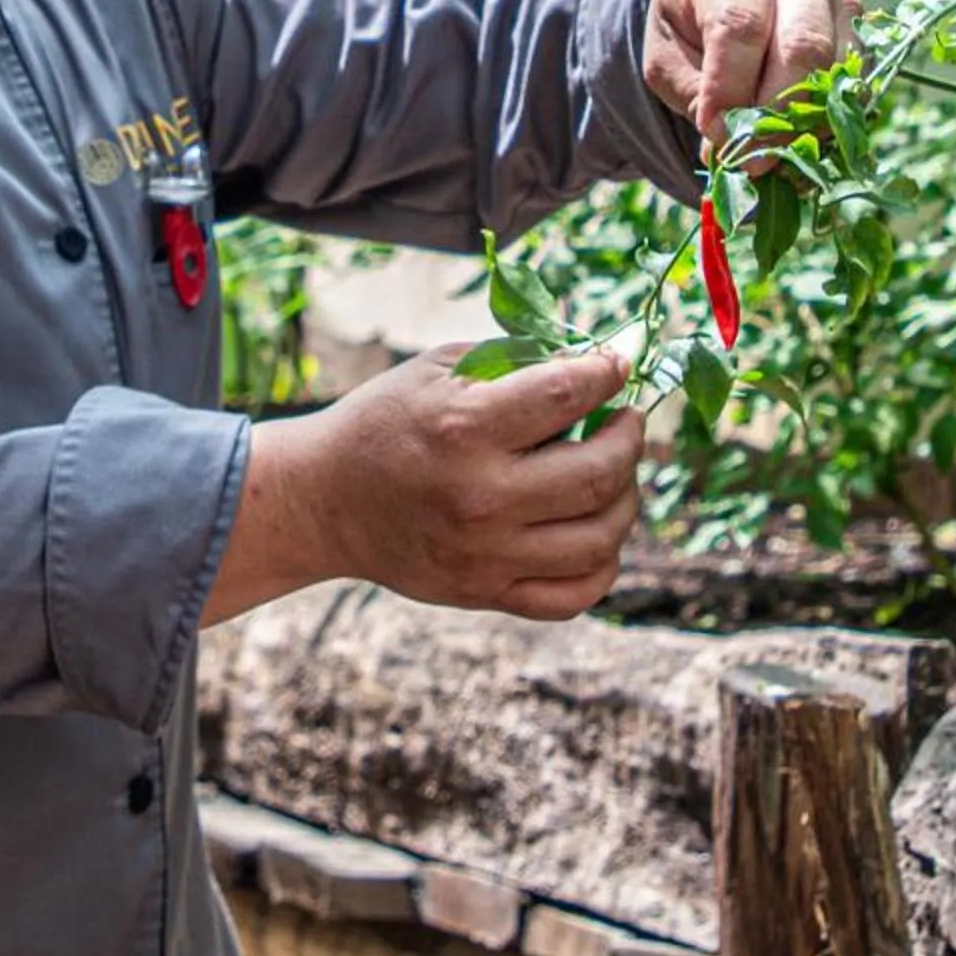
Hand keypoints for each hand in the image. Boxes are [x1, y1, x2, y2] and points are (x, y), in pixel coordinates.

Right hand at [208, 347, 642, 625]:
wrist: (325, 500)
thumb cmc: (386, 423)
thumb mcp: (438, 370)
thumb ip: (514, 361)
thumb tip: (593, 364)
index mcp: (464, 429)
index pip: (568, 395)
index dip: (607, 374)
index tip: (616, 366)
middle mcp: (480, 496)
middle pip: (599, 473)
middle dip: (629, 438)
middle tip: (625, 421)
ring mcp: (486, 554)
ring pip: (601, 537)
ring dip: (626, 497)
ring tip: (615, 473)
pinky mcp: (486, 592)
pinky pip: (576, 594)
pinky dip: (603, 563)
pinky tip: (594, 529)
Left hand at [644, 0, 863, 150]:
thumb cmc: (689, 19)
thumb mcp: (667, 54)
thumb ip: (694, 97)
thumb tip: (729, 150)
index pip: (741, 27)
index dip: (730, 89)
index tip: (715, 135)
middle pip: (803, 48)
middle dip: (777, 114)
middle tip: (753, 160)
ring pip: (838, 70)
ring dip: (806, 124)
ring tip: (772, 155)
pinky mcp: (862, 28)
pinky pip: (855, 82)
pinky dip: (829, 119)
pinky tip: (798, 138)